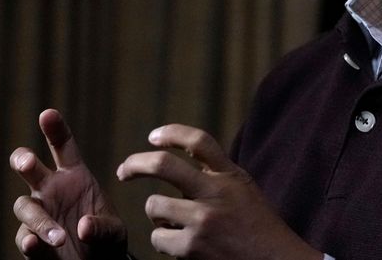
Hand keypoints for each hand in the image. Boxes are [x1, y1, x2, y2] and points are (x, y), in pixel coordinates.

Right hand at [10, 109, 126, 258]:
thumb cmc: (106, 239)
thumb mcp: (115, 231)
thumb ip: (103, 226)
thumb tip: (82, 226)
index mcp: (75, 176)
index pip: (63, 147)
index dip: (55, 130)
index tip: (47, 114)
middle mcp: (51, 190)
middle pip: (29, 168)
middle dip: (24, 161)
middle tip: (27, 162)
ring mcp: (39, 213)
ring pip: (24, 206)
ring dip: (39, 220)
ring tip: (60, 237)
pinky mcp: (31, 240)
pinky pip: (24, 237)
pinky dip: (30, 240)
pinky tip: (35, 244)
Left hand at [117, 124, 321, 259]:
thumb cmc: (257, 227)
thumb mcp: (243, 190)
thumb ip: (216, 175)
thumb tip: (176, 164)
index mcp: (230, 175)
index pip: (198, 141)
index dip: (171, 133)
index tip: (153, 137)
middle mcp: (216, 192)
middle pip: (164, 165)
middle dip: (136, 165)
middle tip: (124, 171)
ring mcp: (203, 220)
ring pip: (155, 206)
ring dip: (157, 217)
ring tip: (173, 225)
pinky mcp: (192, 247)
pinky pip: (158, 239)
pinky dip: (164, 243)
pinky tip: (182, 247)